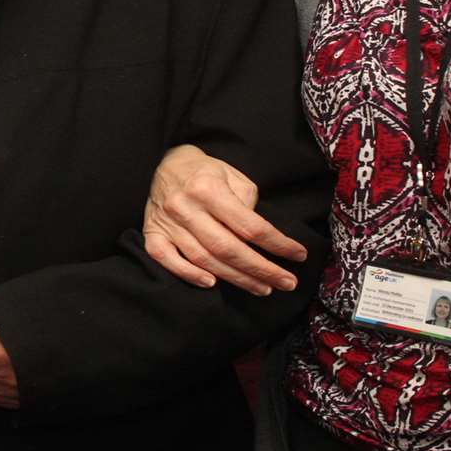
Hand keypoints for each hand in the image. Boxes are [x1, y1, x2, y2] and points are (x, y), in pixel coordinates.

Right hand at [143, 144, 306, 294]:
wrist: (165, 162)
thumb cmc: (206, 172)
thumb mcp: (233, 176)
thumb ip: (247, 203)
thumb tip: (258, 236)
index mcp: (209, 188)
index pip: (250, 225)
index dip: (277, 244)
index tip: (298, 255)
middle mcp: (186, 207)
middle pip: (228, 248)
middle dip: (261, 269)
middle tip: (286, 282)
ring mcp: (167, 223)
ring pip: (204, 259)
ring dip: (236, 278)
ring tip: (262, 287)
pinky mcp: (152, 233)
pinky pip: (167, 260)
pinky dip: (188, 274)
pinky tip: (211, 284)